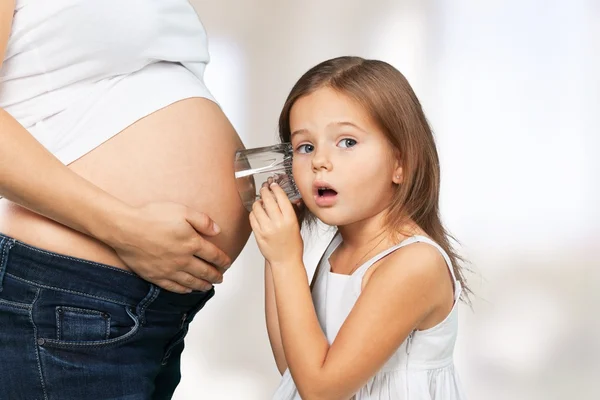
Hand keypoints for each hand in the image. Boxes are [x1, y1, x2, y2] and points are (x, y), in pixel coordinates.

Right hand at [109, 202, 230, 293]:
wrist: (126, 228)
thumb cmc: (152, 216)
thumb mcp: (183, 211)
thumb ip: (203, 221)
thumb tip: (218, 231)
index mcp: (192, 243)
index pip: (214, 255)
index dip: (223, 260)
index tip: (227, 263)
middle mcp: (184, 260)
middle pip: (205, 271)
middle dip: (215, 275)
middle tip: (220, 278)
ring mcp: (169, 270)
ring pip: (191, 282)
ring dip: (203, 285)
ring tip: (209, 286)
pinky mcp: (155, 276)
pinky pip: (174, 287)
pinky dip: (184, 290)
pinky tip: (188, 290)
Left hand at [249, 182, 302, 265]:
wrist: (286, 261)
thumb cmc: (293, 246)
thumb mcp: (296, 226)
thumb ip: (291, 212)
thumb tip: (288, 199)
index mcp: (289, 219)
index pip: (281, 197)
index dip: (276, 188)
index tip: (273, 185)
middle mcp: (278, 223)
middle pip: (268, 199)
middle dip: (265, 191)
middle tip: (264, 189)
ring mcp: (266, 229)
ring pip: (257, 207)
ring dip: (258, 202)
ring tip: (260, 202)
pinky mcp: (258, 234)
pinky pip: (252, 218)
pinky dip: (253, 213)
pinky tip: (257, 213)